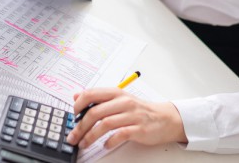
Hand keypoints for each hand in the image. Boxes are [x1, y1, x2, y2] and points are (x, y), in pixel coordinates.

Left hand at [65, 88, 187, 149]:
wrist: (165, 118)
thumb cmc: (140, 109)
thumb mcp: (119, 99)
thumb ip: (98, 98)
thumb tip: (76, 96)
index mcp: (116, 93)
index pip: (91, 94)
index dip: (78, 105)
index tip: (72, 117)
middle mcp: (123, 102)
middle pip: (95, 112)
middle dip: (80, 126)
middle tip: (73, 136)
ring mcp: (131, 115)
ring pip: (105, 124)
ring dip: (91, 136)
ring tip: (84, 143)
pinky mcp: (139, 128)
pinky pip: (120, 134)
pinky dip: (109, 141)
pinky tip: (105, 145)